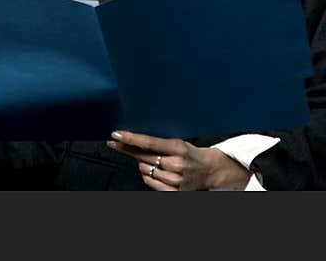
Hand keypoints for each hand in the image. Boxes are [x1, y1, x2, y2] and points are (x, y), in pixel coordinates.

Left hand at [107, 130, 250, 190]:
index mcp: (178, 147)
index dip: (130, 138)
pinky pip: (149, 183)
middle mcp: (176, 164)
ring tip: (158, 162)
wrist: (210, 169)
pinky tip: (156, 172)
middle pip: (142, 157)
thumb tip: (131, 142)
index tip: (115, 135)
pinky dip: (148, 176)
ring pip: (143, 170)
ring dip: (144, 165)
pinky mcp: (174, 191)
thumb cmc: (190, 153)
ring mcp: (175, 180)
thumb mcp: (177, 143)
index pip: (148, 142)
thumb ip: (157, 144)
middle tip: (123, 144)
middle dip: (131, 150)